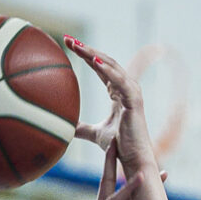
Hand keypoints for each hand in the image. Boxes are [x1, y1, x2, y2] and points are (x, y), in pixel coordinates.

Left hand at [66, 37, 157, 171]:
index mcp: (117, 91)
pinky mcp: (134, 100)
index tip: (68, 45)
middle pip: (104, 61)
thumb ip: (82, 129)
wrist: (133, 159)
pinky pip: (120, 80)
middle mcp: (125, 87)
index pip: (100, 67)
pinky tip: (95, 61)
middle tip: (69, 40)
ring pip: (112, 66)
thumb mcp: (96, 134)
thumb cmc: (119, 147)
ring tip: (78, 46)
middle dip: (86, 50)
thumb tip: (66, 128)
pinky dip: (108, 70)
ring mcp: (131, 92)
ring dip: (94, 54)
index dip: (85, 56)